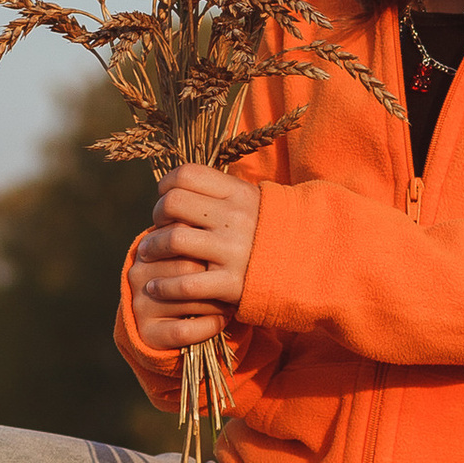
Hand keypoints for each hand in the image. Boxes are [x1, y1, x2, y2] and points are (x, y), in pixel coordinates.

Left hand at [132, 166, 260, 344]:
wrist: (316, 266)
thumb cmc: (276, 233)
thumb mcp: (256, 202)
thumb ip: (223, 193)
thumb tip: (184, 183)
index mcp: (239, 193)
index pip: (187, 174)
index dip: (167, 185)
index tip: (165, 199)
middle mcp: (234, 217)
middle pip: (173, 203)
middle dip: (157, 215)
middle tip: (157, 228)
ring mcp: (233, 250)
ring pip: (173, 240)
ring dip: (152, 248)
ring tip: (147, 255)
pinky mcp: (232, 283)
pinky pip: (185, 284)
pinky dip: (163, 287)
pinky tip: (155, 288)